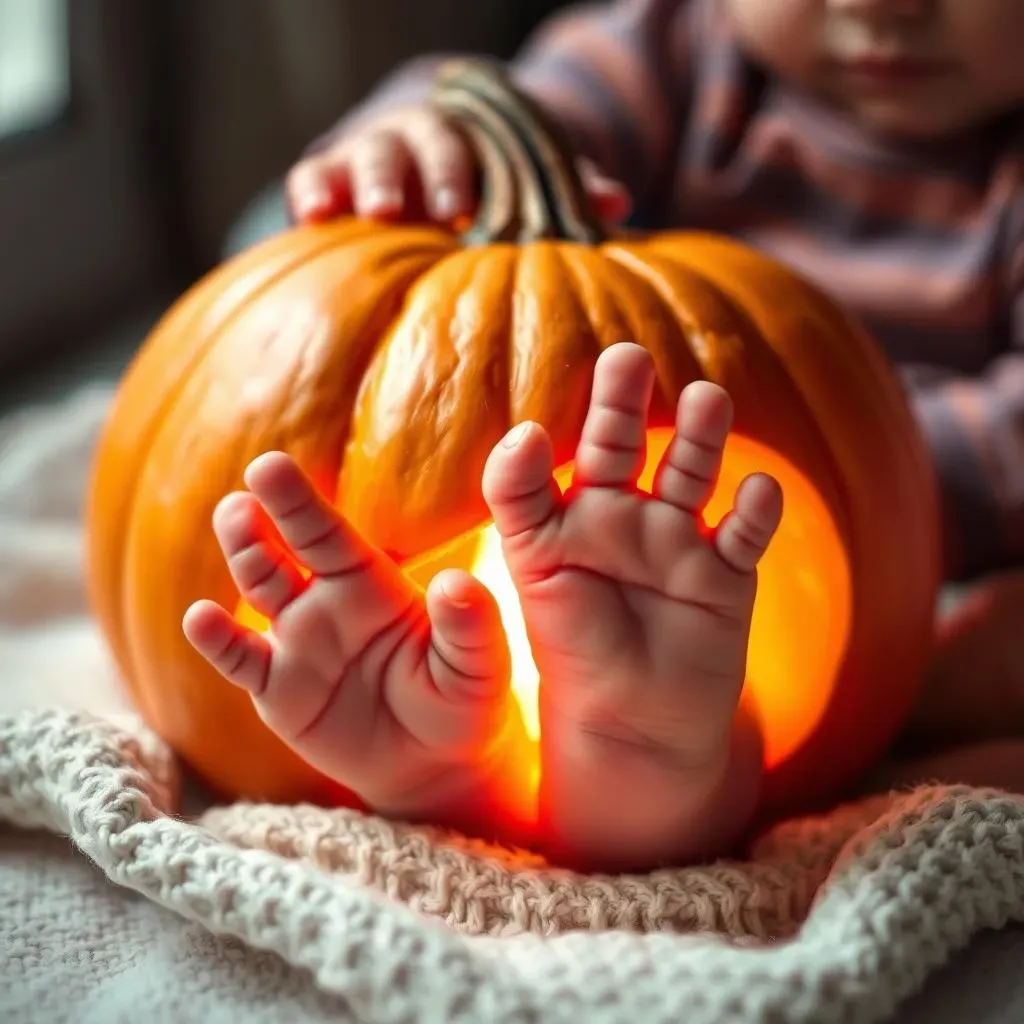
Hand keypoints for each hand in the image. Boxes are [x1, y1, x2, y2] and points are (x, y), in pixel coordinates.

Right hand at [182, 452, 529, 831]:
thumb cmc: (461, 701)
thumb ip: (470, 625)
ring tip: (232, 522)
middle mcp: (326, 602)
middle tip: (245, 488)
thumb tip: (456, 583)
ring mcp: (296, 643)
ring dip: (243, 557)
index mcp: (372, 584)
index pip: (331, 534)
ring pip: (258, 590)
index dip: (300, 502)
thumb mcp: (478, 666)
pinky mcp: (277, 691)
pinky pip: (243, 662)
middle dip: (261, 519)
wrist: (434, 765)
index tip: (270, 465)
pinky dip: (218, 641)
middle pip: (284, 550)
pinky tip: (200, 618)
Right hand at [286, 103, 629, 225]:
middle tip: (433, 207)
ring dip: (367, 180)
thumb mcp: (516, 189)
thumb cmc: (476, 191)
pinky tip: (309, 216)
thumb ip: (559, 191)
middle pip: (423, 143)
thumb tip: (615, 200)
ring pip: (365, 156)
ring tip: (372, 212)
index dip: (468, 172)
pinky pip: (312, 177)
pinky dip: (311, 189)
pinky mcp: (327, 180)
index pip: (474, 144)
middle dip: (428, 171)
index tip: (466, 206)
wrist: (413, 182)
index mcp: (469, 140)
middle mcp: (419, 141)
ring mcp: (370, 157)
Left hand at [481, 343, 782, 868]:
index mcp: (571, 513)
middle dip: (624, 403)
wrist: (629, 726)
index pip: (565, 453)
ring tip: (706, 398)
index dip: (565, 425)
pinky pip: (746, 534)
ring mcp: (678, 540)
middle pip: (626, 445)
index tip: (549, 415)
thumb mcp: (532, 568)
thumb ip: (519, 499)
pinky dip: (757, 511)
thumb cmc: (571, 650)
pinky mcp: (725, 574)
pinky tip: (756, 490)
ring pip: (692, 473)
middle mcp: (624, 516)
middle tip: (626, 358)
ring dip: (701, 437)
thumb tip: (522, 433)